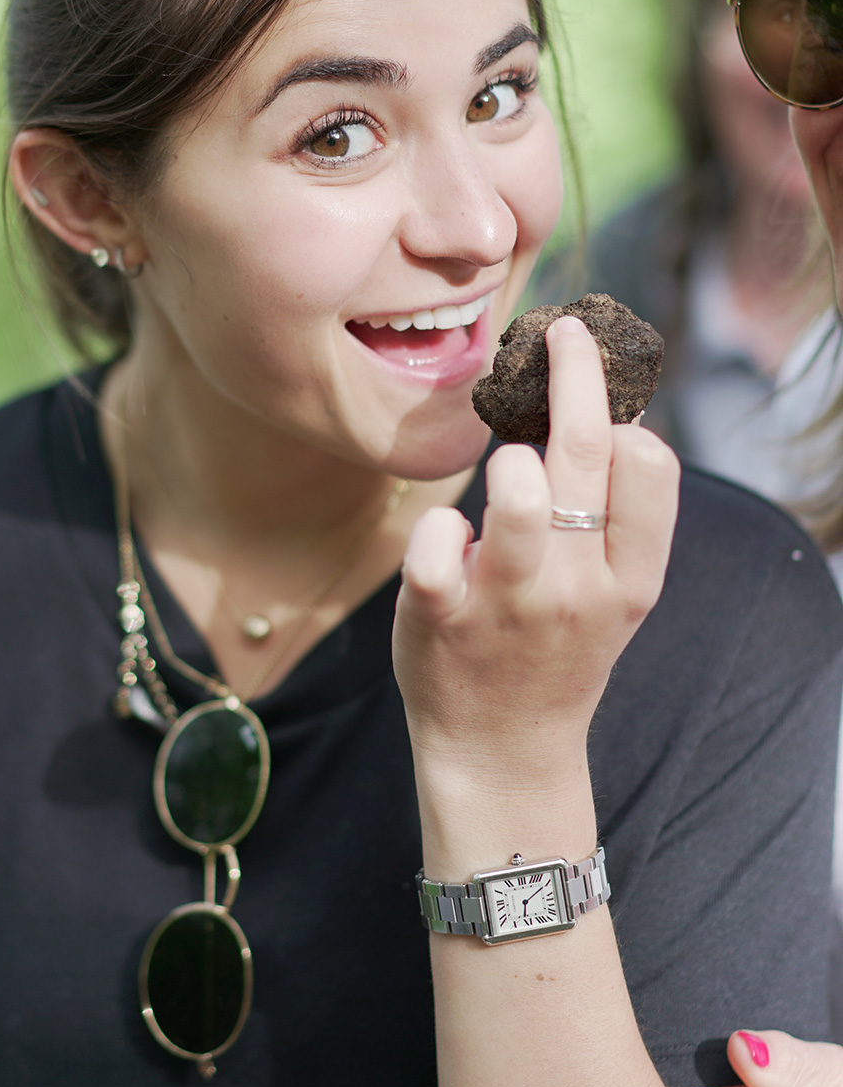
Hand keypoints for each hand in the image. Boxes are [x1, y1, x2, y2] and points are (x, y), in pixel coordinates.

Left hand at [393, 316, 679, 786]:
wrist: (503, 752)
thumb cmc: (554, 648)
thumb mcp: (610, 593)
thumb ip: (615, 517)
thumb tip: (606, 409)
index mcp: (630, 578)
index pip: (650, 467)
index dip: (626, 414)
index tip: (603, 383)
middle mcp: (577, 586)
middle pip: (585, 452)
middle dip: (574, 374)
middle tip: (561, 334)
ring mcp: (509, 602)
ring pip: (518, 491)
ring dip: (509, 458)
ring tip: (505, 468)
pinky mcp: (440, 614)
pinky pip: (437, 540)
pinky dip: (439, 524)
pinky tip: (448, 538)